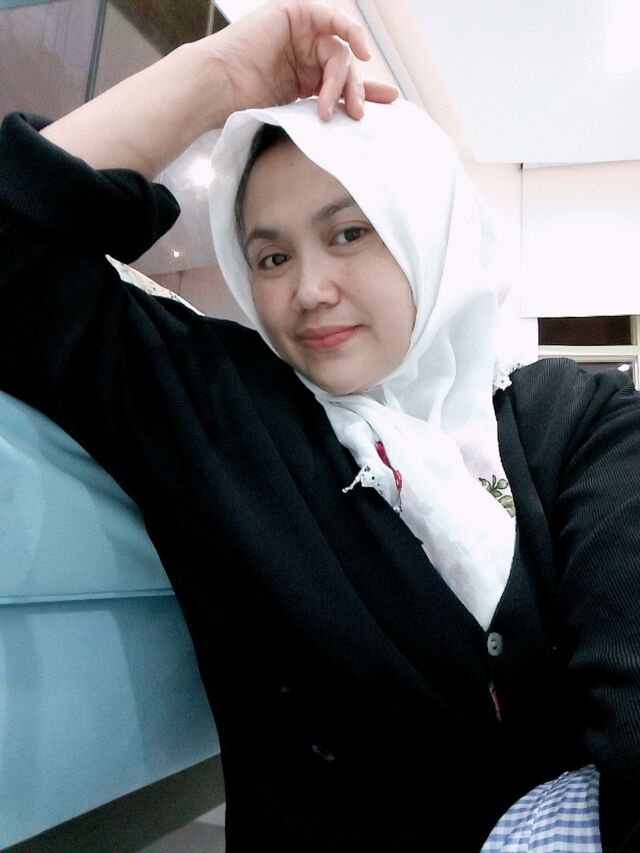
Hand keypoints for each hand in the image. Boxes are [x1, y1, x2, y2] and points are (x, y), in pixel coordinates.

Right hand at [211, 0, 398, 121]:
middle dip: (354, 91)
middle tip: (354, 115)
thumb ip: (326, 105)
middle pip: (345, 67)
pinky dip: (349, 32)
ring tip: (330, 106)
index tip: (390, 102)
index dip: (367, 91)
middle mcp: (304, 53)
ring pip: (339, 51)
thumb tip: (359, 115)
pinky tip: (359, 52)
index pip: (343, 80)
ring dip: (342, 79)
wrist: (220, 89)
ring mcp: (299, 33)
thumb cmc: (246, 105)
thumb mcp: (298, 111)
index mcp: (304, 77)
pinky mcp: (294, 14)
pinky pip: (332, 18)